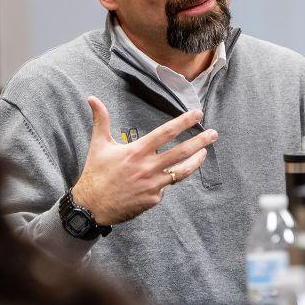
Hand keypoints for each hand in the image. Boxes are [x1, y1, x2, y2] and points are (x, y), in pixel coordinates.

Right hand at [71, 96, 216, 226]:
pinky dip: (166, 181)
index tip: (197, 114)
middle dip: (200, 141)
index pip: (166, 132)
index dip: (183, 122)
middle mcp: (148, 167)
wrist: (91, 206)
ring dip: (196, 161)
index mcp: (137, 151)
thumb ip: (101, 120)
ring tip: (205, 153)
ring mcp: (153, 185)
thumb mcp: (98, 145)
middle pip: (181, 152)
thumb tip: (92, 98)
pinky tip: (164, 178)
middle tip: (214, 133)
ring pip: (181, 172)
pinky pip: (165, 188)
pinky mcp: (153, 199)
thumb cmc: (95, 174)